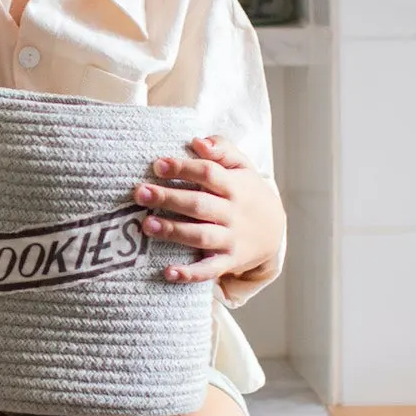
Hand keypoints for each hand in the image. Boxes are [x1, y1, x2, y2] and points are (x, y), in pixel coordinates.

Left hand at [133, 135, 285, 286]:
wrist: (275, 231)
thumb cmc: (247, 192)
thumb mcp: (242, 166)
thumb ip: (222, 149)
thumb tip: (197, 141)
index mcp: (235, 186)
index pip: (208, 173)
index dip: (183, 168)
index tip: (157, 165)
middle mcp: (232, 213)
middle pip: (199, 204)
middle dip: (169, 199)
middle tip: (141, 193)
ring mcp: (230, 239)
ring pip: (200, 236)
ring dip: (174, 232)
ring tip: (147, 225)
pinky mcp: (228, 261)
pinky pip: (208, 270)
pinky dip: (189, 274)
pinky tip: (168, 272)